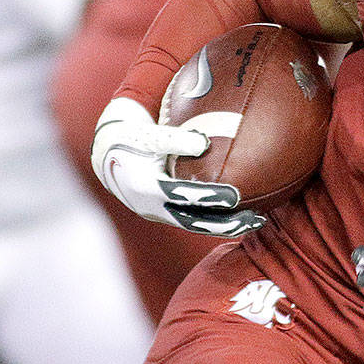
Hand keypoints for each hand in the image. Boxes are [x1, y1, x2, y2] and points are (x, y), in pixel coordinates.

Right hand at [91, 97, 265, 235]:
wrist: (108, 154)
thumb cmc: (132, 139)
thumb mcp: (148, 135)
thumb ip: (175, 139)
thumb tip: (204, 143)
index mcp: (146, 187)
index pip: (183, 196)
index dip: (210, 197)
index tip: (235, 195)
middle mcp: (151, 207)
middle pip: (193, 222)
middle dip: (225, 223)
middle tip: (254, 218)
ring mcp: (157, 214)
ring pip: (195, 227)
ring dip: (225, 227)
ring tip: (255, 222)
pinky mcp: (164, 214)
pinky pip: (193, 222)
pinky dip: (215, 222)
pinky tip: (240, 217)